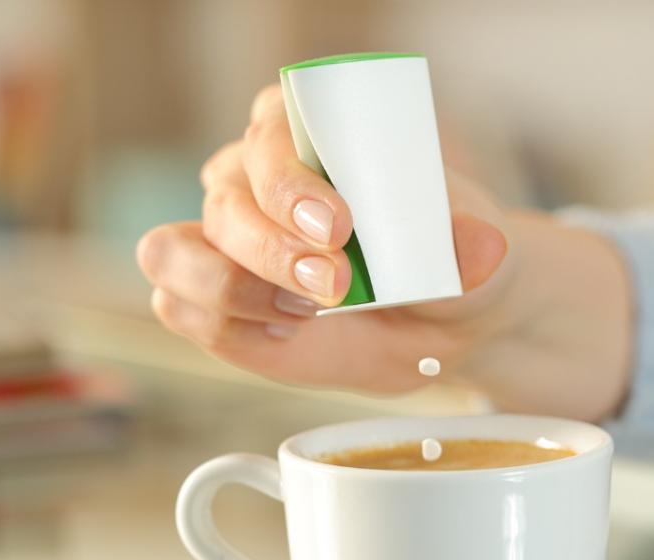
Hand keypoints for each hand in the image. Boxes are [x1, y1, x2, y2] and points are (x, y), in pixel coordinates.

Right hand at [137, 84, 632, 418]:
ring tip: (303, 314)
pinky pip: (179, 307)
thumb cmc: (448, 264)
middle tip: (335, 286)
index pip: (270, 136)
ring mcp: (221, 240)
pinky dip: (225, 325)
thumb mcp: (477, 254)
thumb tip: (480, 245)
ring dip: (231, 287)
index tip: (338, 226)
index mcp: (306, 132)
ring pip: (173, 253)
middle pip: (224, 202)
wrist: (439, 322)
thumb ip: (473, 247)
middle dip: (272, 250)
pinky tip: (283, 333)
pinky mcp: (212, 300)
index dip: (289, 181)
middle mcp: (249, 177)